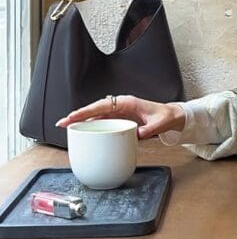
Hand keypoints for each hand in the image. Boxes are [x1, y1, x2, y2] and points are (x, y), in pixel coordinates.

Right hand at [56, 95, 185, 139]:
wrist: (172, 117)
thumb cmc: (165, 117)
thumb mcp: (158, 124)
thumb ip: (149, 130)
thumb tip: (136, 135)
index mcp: (127, 103)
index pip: (102, 105)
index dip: (86, 111)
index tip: (74, 116)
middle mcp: (120, 105)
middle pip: (94, 110)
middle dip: (78, 115)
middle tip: (62, 123)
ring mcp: (119, 112)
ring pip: (96, 115)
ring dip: (82, 120)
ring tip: (67, 127)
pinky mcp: (120, 118)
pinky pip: (102, 120)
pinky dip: (92, 124)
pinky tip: (83, 130)